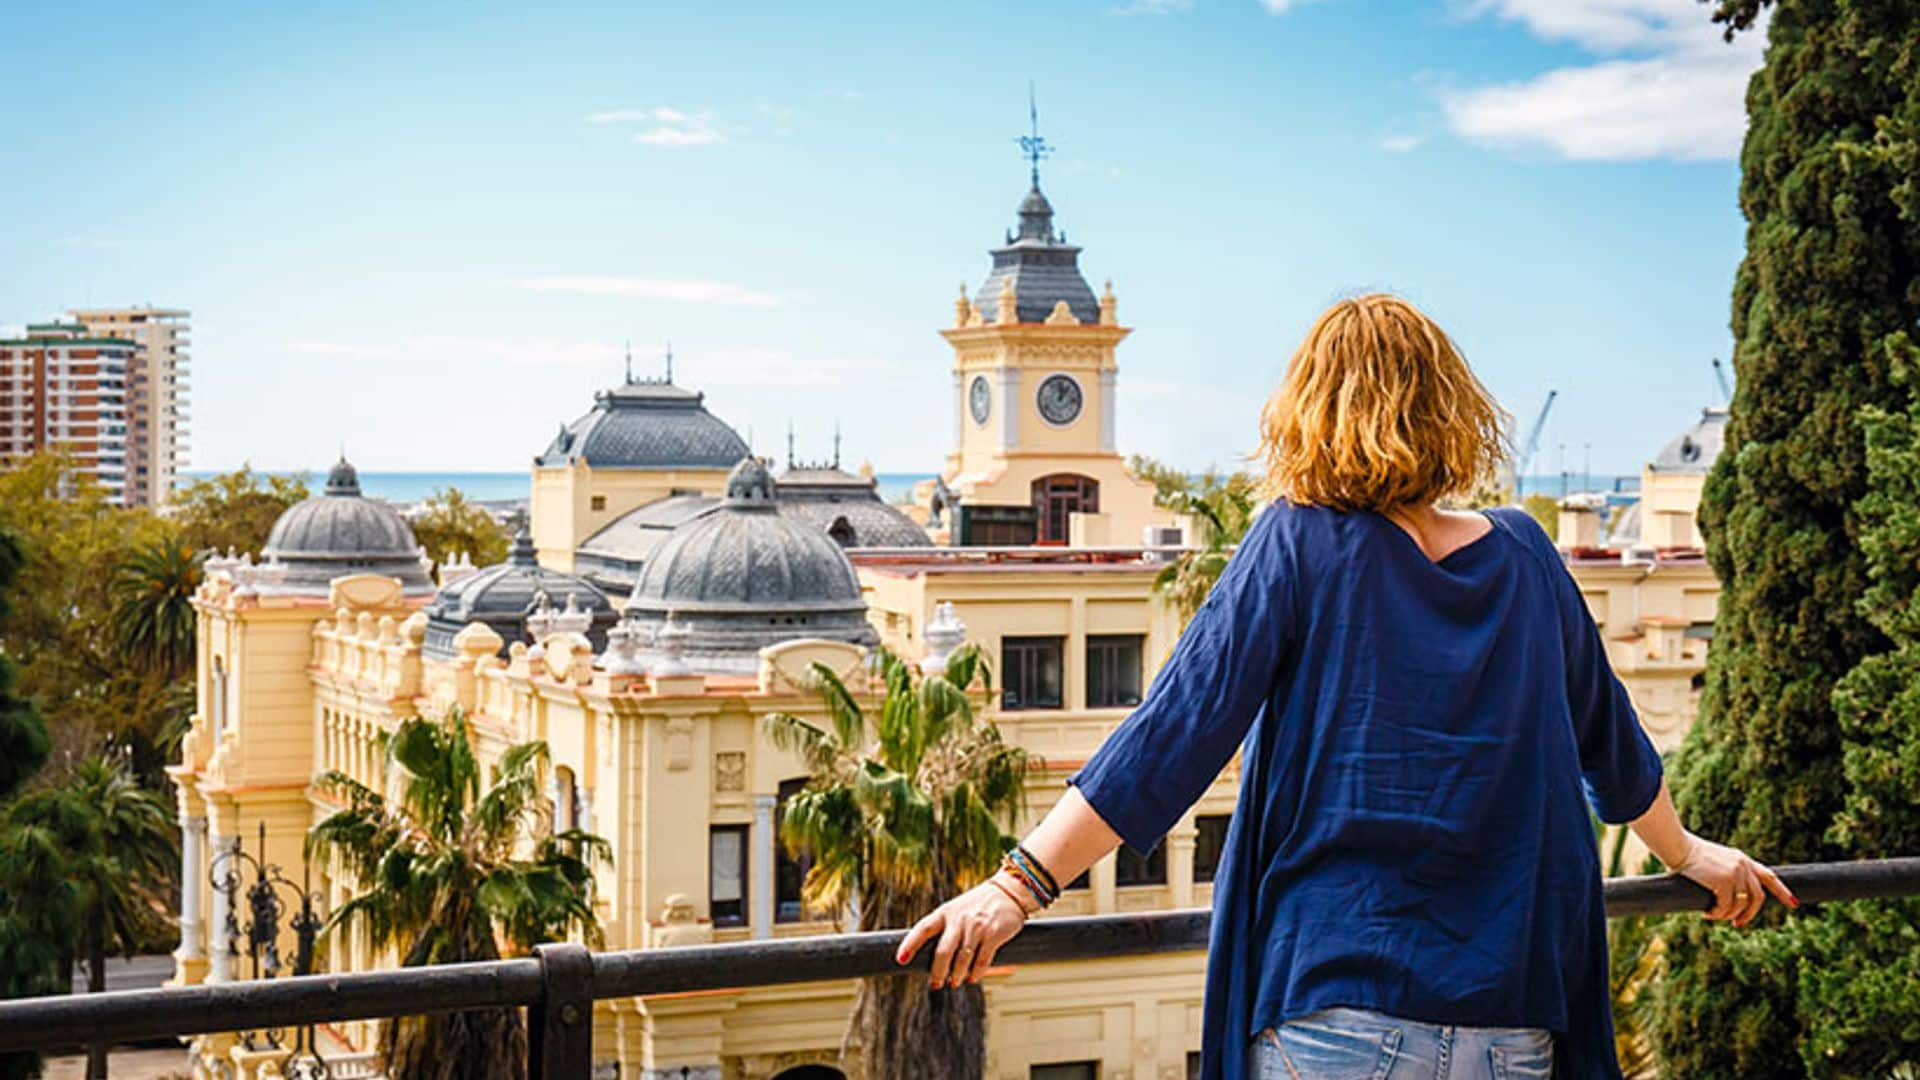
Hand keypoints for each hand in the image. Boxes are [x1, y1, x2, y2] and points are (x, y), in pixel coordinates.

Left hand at [894, 873, 1031, 988]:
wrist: (1008, 891)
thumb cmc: (979, 904)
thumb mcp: (957, 909)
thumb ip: (945, 929)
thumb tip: (933, 958)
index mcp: (945, 912)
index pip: (923, 929)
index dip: (910, 944)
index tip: (901, 959)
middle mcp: (959, 919)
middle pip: (943, 951)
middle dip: (938, 972)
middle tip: (935, 983)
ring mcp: (977, 927)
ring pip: (962, 960)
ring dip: (957, 976)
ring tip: (954, 982)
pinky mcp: (993, 935)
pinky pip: (982, 961)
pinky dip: (976, 973)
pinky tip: (973, 977)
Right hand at [1673, 834, 1797, 925]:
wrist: (1676, 845)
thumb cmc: (1685, 853)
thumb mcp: (1711, 861)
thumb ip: (1722, 874)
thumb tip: (1720, 896)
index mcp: (1742, 859)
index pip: (1769, 876)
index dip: (1782, 891)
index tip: (1793, 904)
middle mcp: (1743, 865)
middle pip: (1758, 897)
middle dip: (1750, 914)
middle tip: (1738, 924)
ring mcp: (1736, 873)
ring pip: (1742, 904)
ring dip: (1729, 915)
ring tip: (1714, 916)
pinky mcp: (1725, 881)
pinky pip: (1726, 906)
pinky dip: (1717, 914)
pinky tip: (1706, 913)